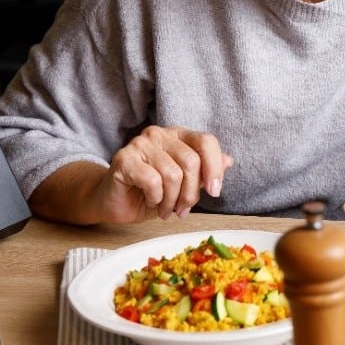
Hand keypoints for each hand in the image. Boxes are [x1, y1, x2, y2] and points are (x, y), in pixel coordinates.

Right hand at [102, 125, 232, 222]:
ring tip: (164, 209)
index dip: (215, 168)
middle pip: (191, 161)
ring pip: (172, 174)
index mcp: (177, 136)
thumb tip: (228, 161)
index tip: (214, 192)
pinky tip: (150, 202)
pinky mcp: (124, 158)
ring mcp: (140, 144)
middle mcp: (159, 134)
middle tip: (182, 210)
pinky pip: (152, 181)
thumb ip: (204, 172)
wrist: (116, 204)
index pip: (206, 141)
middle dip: (191, 194)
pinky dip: (155, 199)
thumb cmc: (150, 193)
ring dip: (171, 201)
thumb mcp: (184, 185)